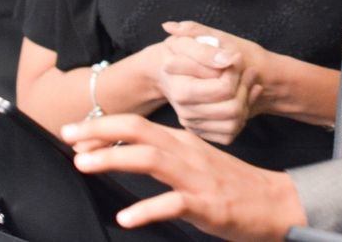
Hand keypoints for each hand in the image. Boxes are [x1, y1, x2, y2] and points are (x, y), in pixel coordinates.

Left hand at [63, 114, 306, 241]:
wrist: (274, 202)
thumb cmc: (232, 184)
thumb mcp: (197, 161)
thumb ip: (167, 154)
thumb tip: (134, 150)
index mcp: (182, 141)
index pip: (138, 125)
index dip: (104, 125)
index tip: (75, 131)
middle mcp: (186, 152)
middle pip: (139, 132)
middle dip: (100, 131)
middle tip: (68, 134)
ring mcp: (196, 177)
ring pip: (150, 159)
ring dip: (114, 157)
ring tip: (84, 163)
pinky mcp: (206, 204)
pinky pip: (173, 203)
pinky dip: (147, 208)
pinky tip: (127, 216)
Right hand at [156, 32, 261, 144]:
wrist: (169, 72)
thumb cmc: (178, 53)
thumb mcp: (186, 41)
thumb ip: (205, 51)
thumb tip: (227, 61)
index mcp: (182, 91)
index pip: (222, 89)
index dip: (235, 72)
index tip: (238, 57)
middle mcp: (186, 113)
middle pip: (232, 109)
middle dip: (245, 86)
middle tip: (250, 70)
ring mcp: (194, 124)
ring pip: (234, 124)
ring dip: (248, 101)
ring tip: (250, 81)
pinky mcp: (202, 131)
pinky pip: (230, 133)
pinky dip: (243, 115)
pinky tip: (245, 96)